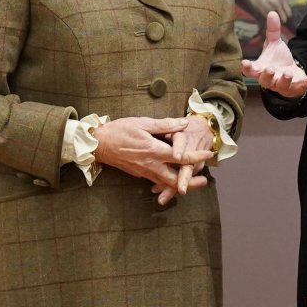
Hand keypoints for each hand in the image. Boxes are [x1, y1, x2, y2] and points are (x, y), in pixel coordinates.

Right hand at [94, 116, 211, 204]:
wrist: (99, 144)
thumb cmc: (120, 130)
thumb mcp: (143, 122)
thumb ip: (165, 124)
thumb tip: (184, 123)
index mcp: (153, 150)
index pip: (180, 157)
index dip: (196, 156)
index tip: (208, 153)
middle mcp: (150, 165)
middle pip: (174, 179)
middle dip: (190, 183)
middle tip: (204, 181)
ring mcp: (143, 171)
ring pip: (165, 183)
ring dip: (180, 184)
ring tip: (193, 183)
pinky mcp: (138, 174)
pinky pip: (156, 181)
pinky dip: (167, 182)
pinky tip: (173, 178)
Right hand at [236, 0, 292, 20]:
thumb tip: (289, 4)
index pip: (289, 13)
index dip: (286, 14)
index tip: (283, 14)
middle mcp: (277, 4)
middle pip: (283, 18)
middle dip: (281, 18)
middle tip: (276, 16)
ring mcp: (269, 8)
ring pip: (275, 21)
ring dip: (273, 19)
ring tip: (269, 15)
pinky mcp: (260, 12)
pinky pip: (266, 20)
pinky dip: (266, 20)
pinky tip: (264, 15)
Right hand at [240, 11, 306, 97]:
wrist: (290, 75)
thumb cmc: (277, 59)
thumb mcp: (274, 44)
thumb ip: (273, 30)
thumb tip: (272, 12)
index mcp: (261, 68)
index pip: (251, 70)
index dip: (247, 67)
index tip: (244, 63)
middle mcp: (270, 79)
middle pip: (265, 80)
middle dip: (267, 76)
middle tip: (269, 69)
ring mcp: (282, 85)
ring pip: (281, 85)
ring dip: (285, 80)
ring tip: (288, 73)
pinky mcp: (295, 87)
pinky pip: (301, 86)